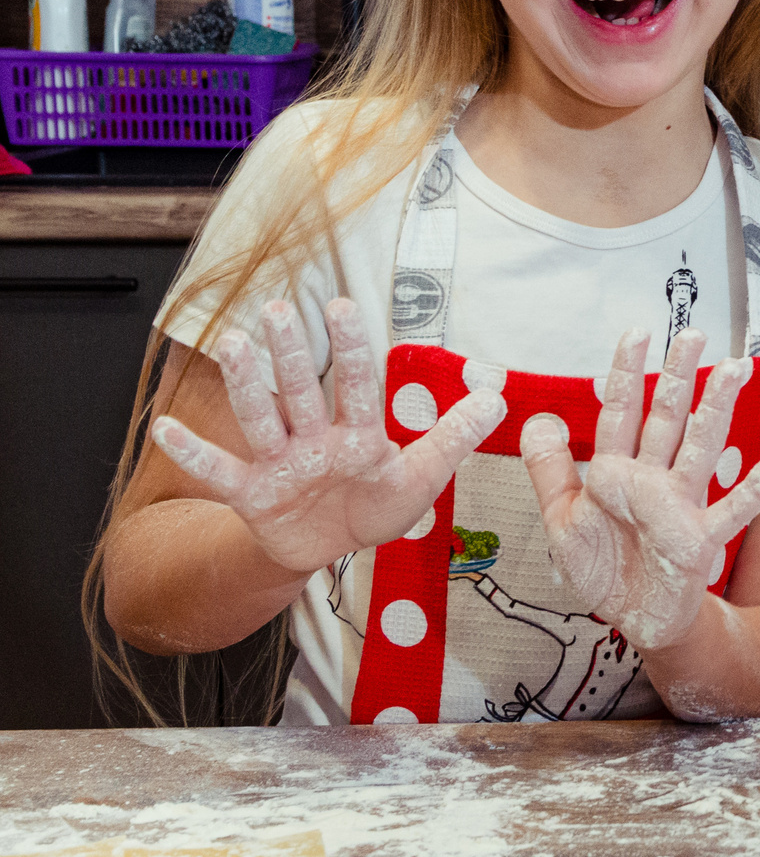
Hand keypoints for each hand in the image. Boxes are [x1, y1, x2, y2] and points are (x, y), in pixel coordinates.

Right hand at [151, 298, 502, 577]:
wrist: (329, 550)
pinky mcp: (250, 494)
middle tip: (280, 307)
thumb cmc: (375, 506)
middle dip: (292, 353)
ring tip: (232, 344)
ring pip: (260, 419)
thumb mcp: (420, 478)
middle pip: (301, 391)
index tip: (342, 305)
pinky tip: (163, 429)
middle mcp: (313, 439)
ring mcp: (279, 464)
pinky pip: (218, 473)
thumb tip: (498, 399)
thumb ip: (452, 439)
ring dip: (245, 384)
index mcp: (358, 434)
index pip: (356, 385)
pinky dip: (192, 454)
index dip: (351, 347)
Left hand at [522, 328, 759, 651]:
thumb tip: (539, 418)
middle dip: (678, 374)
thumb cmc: (602, 568)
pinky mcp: (700, 539)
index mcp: (615, 472)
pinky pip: (731, 511)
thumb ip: (549, 469)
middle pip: (667, 417)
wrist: (632, 618)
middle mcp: (651, 480)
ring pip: (700, 448)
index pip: (621, 411)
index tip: (636, 334)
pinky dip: (753, 489)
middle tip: (692, 335)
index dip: (626, 373)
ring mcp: (679, 506)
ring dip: (716, 409)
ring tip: (734, 371)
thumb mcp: (560, 518)